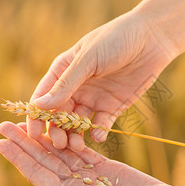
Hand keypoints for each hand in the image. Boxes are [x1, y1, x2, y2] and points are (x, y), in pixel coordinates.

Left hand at [0, 121, 184, 185]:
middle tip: (5, 124)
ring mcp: (90, 177)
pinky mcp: (106, 168)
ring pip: (62, 153)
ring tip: (28, 121)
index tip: (1, 141)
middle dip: (25, 143)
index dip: (19, 159)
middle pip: (45, 161)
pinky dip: (70, 137)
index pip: (38, 175)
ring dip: (44, 137)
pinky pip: (82, 150)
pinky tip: (58, 126)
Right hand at [28, 11, 173, 150]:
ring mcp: (94, 98)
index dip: (36, 116)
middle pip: (59, 115)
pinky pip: (101, 124)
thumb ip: (65, 84)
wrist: (151, 38)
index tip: (33, 134)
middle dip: (57, 130)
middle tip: (59, 143)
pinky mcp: (113, 106)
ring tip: (77, 146)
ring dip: (75, 136)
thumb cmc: (115, 40)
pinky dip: (98, 131)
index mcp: (63, 72)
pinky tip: (98, 135)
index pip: (43, 97)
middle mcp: (76, 87)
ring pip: (78, 123)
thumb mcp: (87, 59)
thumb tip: (40, 105)